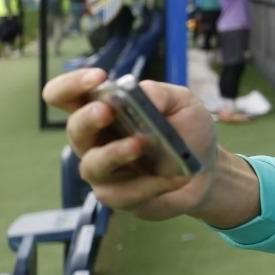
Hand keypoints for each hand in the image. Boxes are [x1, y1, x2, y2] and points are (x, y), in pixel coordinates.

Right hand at [47, 68, 217, 221]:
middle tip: (108, 110)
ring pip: (93, 165)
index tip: (97, 78)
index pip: (67, 95)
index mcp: (103, 109)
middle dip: (89, 118)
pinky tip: (174, 178)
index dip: (72, 85)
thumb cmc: (187, 131)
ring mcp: (103, 170)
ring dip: (116, 153)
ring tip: (141, 144)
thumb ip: (161, 94)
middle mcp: (95, 139)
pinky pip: (122, 193)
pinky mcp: (117, 196)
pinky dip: (150, 184)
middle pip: (75, 128)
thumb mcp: (183, 103)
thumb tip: (140, 91)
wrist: (207, 171)